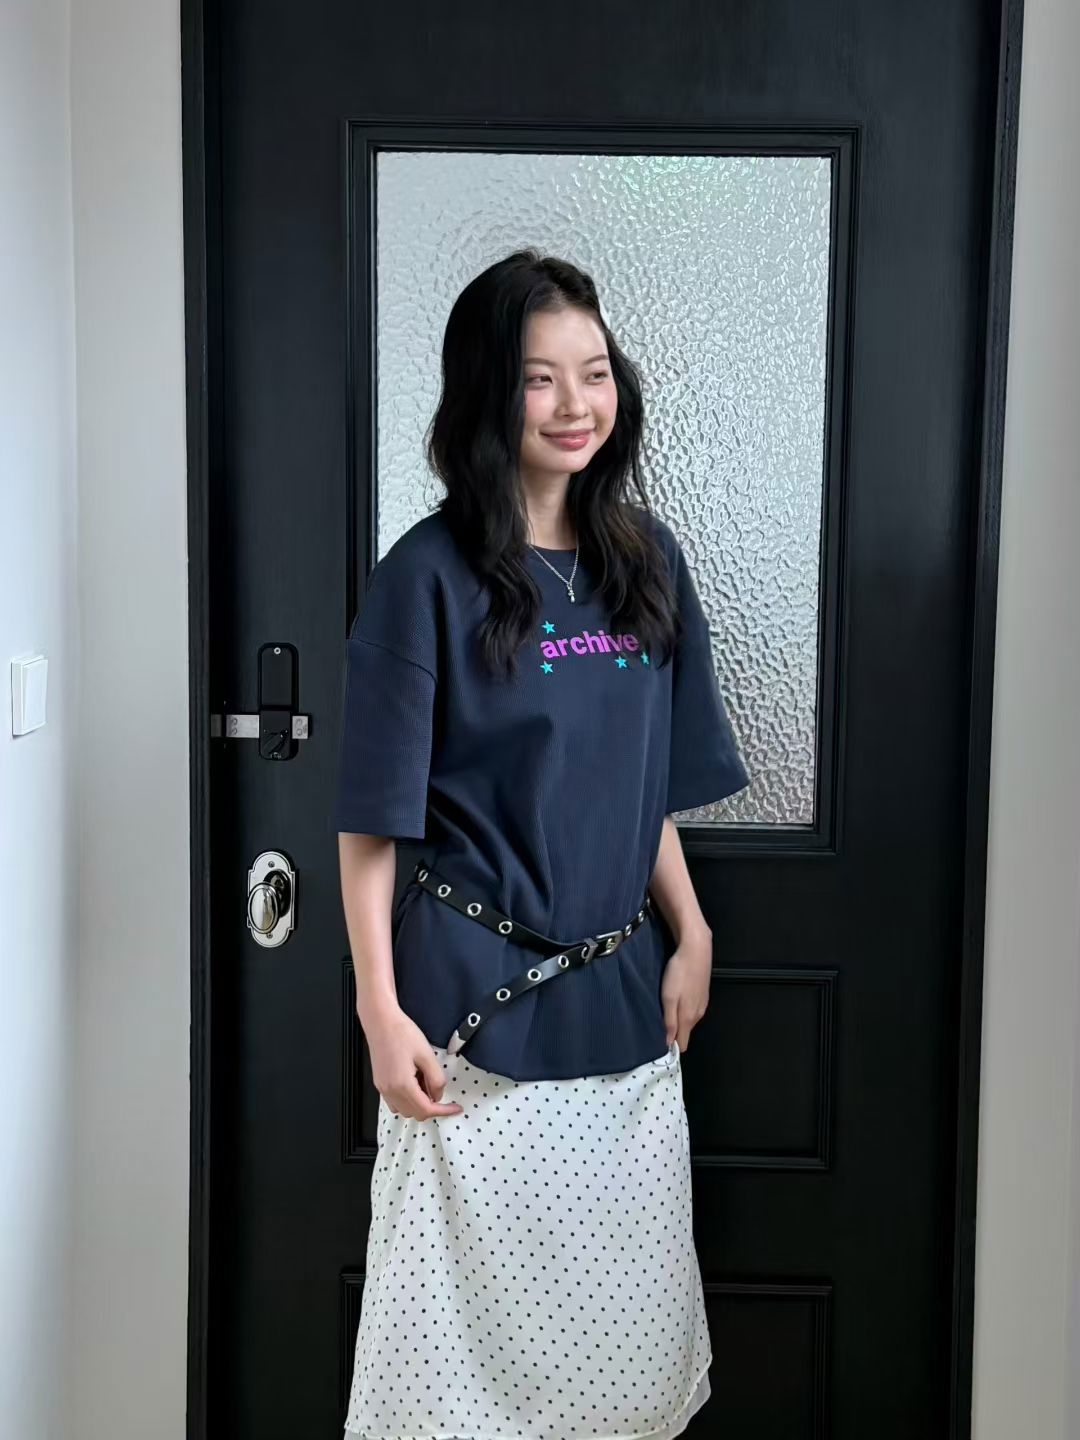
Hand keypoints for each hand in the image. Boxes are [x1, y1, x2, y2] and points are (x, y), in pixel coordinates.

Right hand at [360, 1005, 464, 1119]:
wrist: (380, 1021)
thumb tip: (438, 1095)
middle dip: (430, 1107)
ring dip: (418, 1104)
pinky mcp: (379, 1083)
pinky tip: (414, 1082)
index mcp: (402, 1085)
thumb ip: (436, 1079)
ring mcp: (382, 1088)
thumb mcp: (427, 1054)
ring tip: (425, 1082)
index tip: (455, 1108)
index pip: (426, 1109)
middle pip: (415, 1113)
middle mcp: (389, 1091)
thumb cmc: (401, 1032)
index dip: (444, 1111)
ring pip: (404, 1110)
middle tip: (439, 1089)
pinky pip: (395, 1101)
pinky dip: (407, 1099)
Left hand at [660, 928, 712, 1052]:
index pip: (683, 1044)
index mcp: (688, 1018)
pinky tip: (676, 997)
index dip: (671, 1046)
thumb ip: (670, 1022)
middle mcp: (698, 1015)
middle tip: (657, 1023)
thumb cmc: (679, 973)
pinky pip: (692, 1010)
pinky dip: (683, 1008)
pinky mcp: (703, 995)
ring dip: (677, 1019)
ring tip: (664, 1008)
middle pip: (685, 1032)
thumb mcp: (669, 998)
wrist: (696, 950)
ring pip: (688, 1021)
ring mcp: (702, 1004)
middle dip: (673, 1033)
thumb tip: (668, 1043)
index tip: (658, 1043)